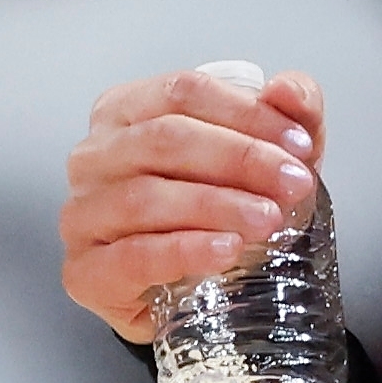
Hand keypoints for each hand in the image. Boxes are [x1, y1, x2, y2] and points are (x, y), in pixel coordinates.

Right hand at [63, 67, 326, 343]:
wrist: (198, 293)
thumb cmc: (222, 210)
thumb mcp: (267, 155)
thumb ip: (291, 112)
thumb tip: (286, 90)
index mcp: (125, 110)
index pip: (182, 92)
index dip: (246, 113)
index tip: (299, 144)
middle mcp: (94, 156)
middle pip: (164, 139)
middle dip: (240, 159)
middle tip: (292, 184)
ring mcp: (82, 213)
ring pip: (145, 197)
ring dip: (217, 206)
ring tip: (267, 220)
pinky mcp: (85, 271)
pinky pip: (133, 256)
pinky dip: (185, 250)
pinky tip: (226, 250)